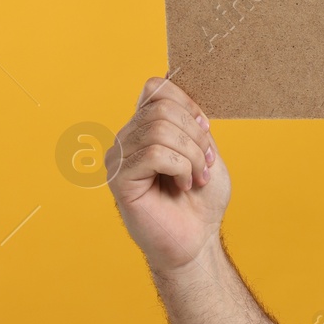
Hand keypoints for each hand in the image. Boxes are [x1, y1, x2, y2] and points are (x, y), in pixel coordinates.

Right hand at [107, 76, 228, 274]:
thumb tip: (172, 84)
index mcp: (144, 128)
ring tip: (195, 176)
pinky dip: (180, 168)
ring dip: (191, 154)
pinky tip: (183, 185)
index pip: (156, 88)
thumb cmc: (201, 198)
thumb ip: (187, 120)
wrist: (198, 239)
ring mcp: (119, 159)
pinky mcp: (119, 180)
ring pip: (159, 130)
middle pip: (161, 108)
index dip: (187, 103)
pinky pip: (154, 154)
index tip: (205, 131)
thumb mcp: (203, 148)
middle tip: (204, 162)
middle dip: (195, 134)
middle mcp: (126, 139)